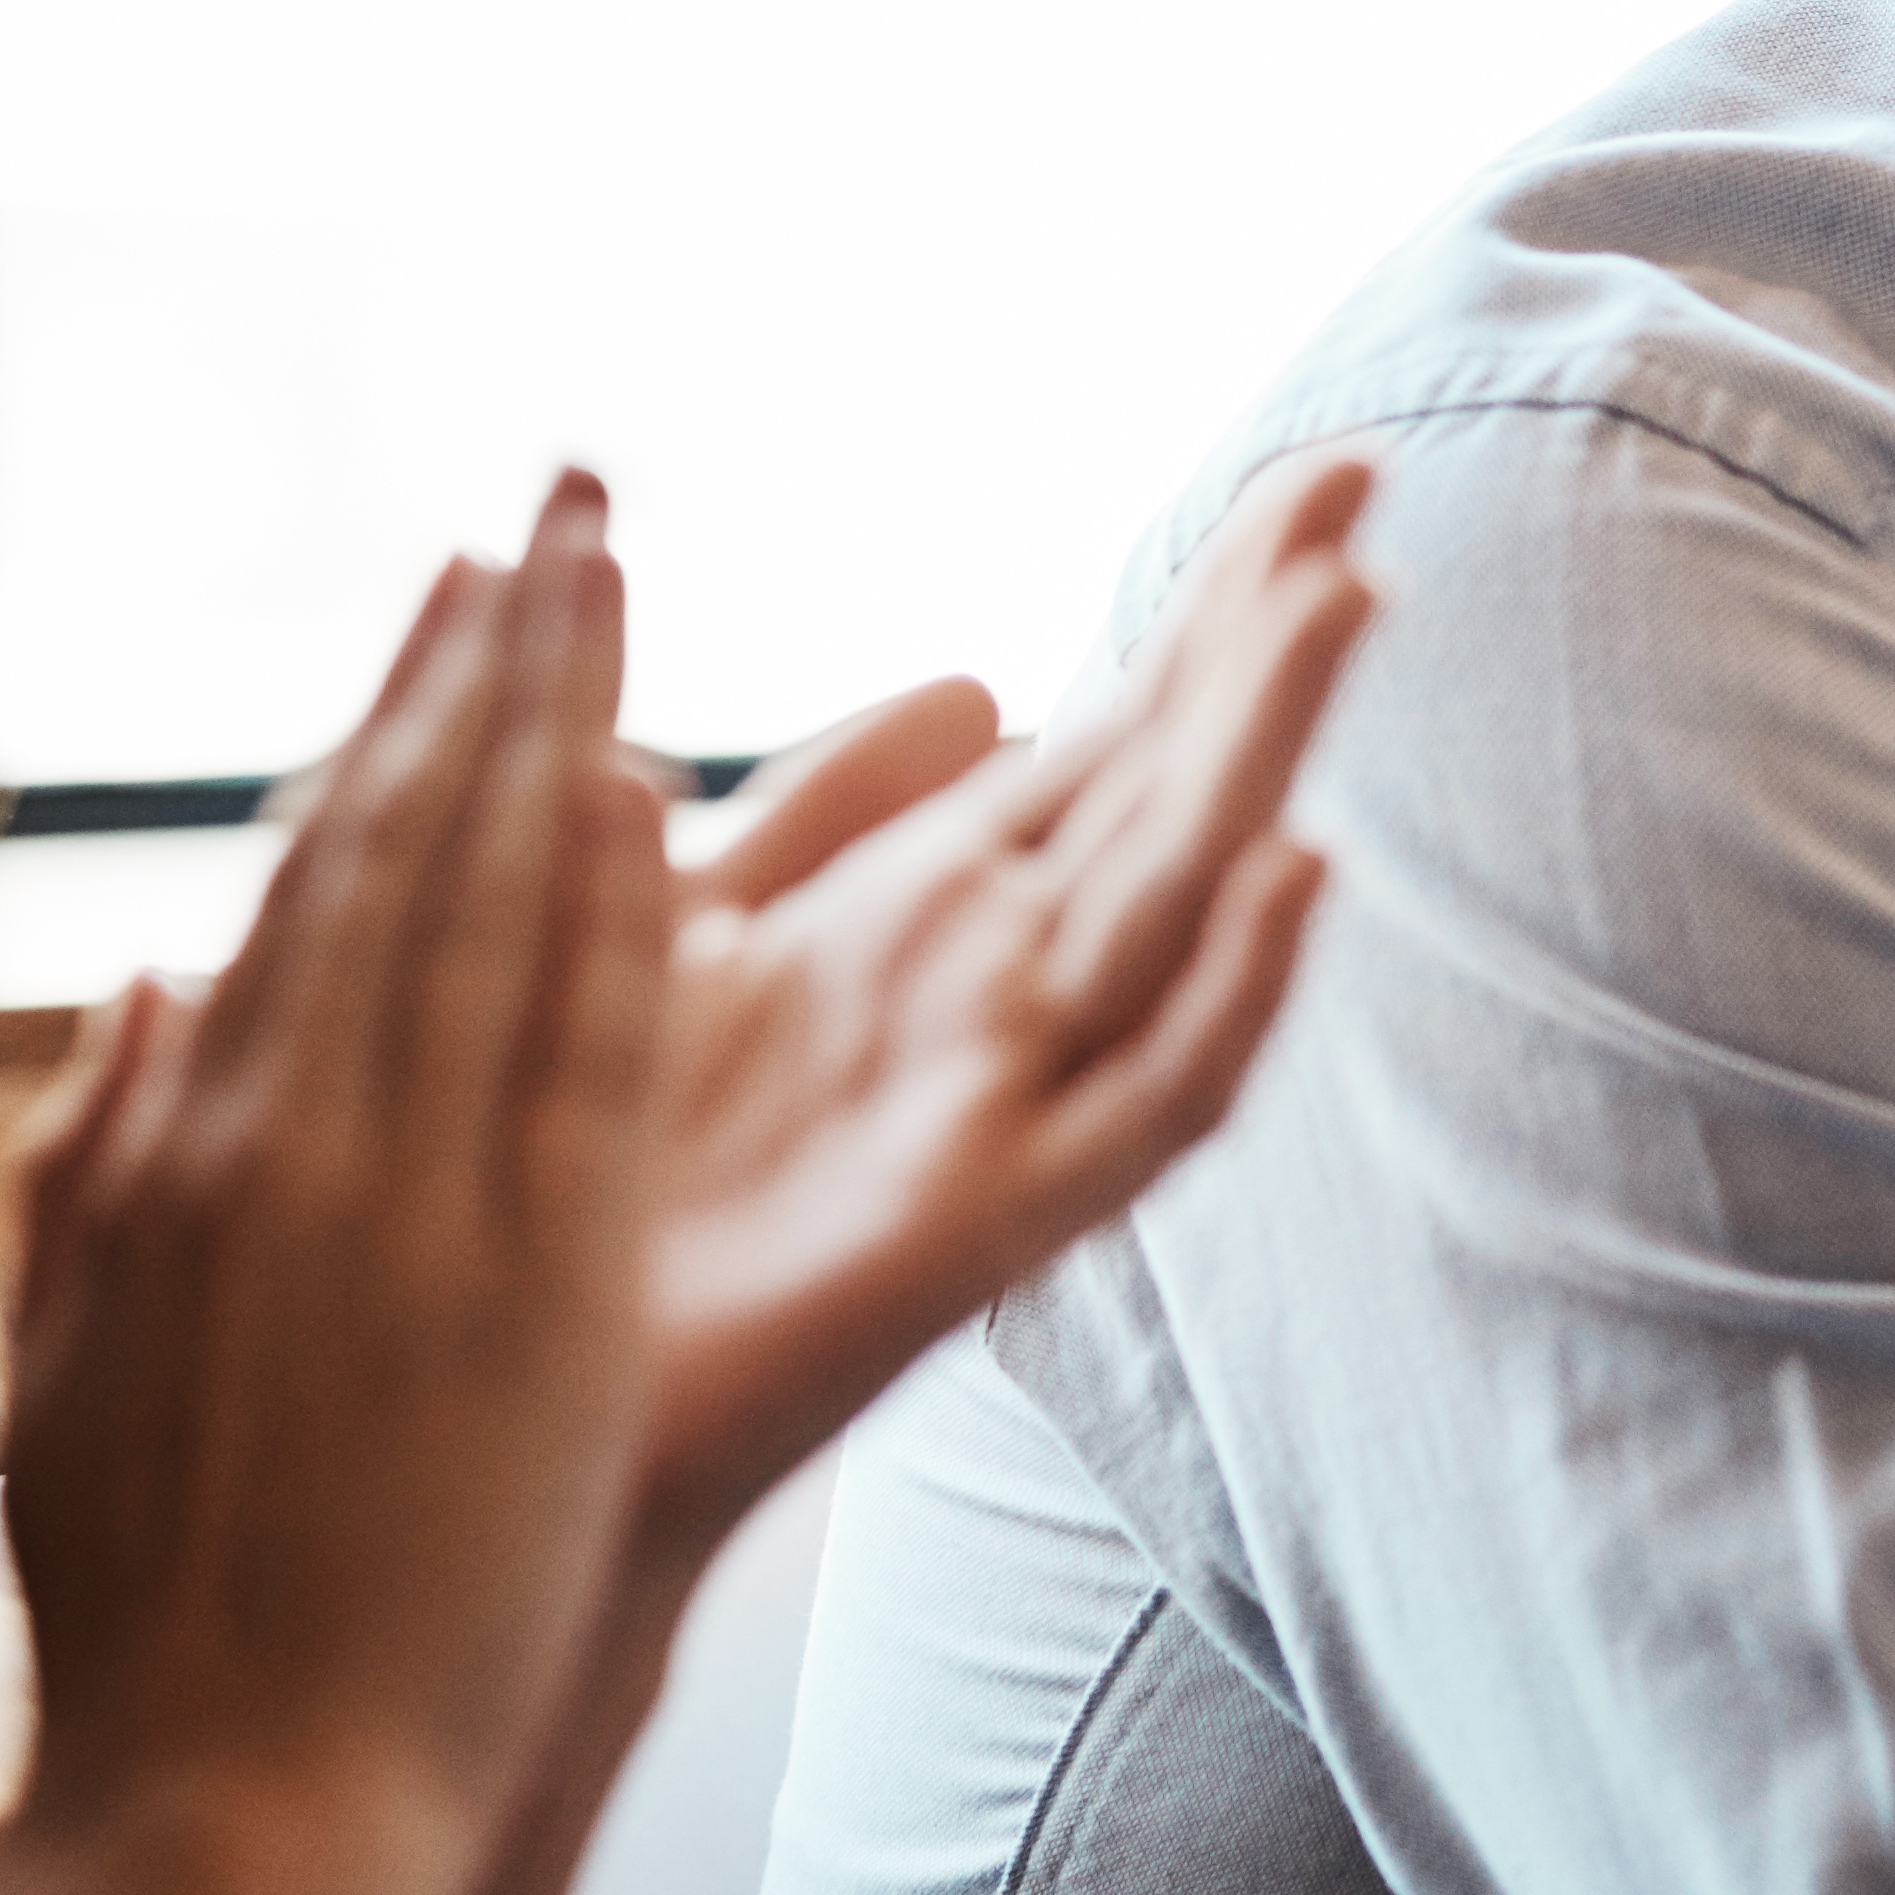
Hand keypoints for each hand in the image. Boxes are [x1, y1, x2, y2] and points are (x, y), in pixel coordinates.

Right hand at [0, 480, 675, 1859]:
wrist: (227, 1815)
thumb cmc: (156, 1632)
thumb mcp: (80, 1371)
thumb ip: (107, 1161)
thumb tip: (153, 975)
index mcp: (191, 1161)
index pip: (309, 885)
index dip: (388, 723)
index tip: (451, 595)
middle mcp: (288, 1152)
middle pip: (399, 855)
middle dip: (483, 665)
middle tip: (556, 505)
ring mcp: (404, 1216)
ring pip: (484, 920)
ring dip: (551, 730)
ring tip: (610, 572)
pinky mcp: (523, 1299)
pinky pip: (571, 1071)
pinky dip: (602, 925)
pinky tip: (645, 793)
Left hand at [625, 450, 1375, 1573]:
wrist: (527, 1423)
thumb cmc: (601, 1198)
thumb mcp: (693, 937)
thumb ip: (821, 813)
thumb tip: (975, 676)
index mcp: (932, 916)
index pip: (1115, 728)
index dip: (1211, 604)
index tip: (1311, 471)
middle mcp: (997, 999)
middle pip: (1172, 784)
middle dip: (1266, 633)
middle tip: (1367, 472)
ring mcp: (1008, 1106)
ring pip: (1182, 901)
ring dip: (1269, 753)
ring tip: (1352, 601)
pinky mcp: (989, 1227)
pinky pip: (1152, 1106)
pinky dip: (1236, 990)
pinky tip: (1302, 873)